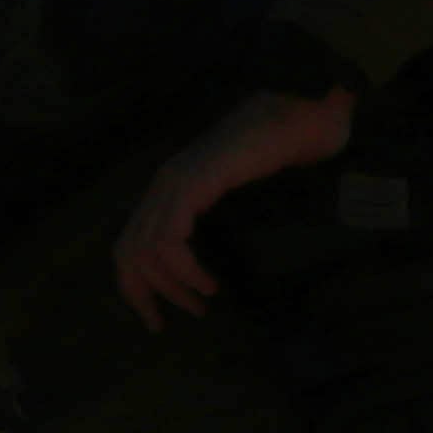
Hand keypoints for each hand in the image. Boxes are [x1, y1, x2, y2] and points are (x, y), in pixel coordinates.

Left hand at [114, 85, 359, 325]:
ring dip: (170, 287)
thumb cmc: (286, 148)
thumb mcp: (246, 193)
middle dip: (143, 296)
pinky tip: (206, 282)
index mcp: (170, 189)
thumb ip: (225, 220)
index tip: (157, 319)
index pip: (131, 244)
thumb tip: (222, 265)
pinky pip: (169, 238)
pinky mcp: (195, 182)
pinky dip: (182, 268)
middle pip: (126, 252)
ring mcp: (176, 181)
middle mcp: (165, 184)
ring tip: (202, 300)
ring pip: (145, 250)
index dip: (136, 287)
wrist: (306, 110)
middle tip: (168, 323)